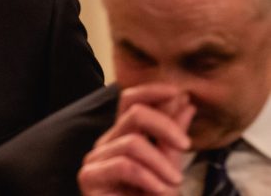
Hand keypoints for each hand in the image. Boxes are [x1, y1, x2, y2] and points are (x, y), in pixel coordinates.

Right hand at [78, 83, 195, 194]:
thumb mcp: (169, 166)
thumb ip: (173, 136)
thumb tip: (186, 101)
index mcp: (123, 136)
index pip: (131, 99)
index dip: (153, 90)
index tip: (181, 93)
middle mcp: (107, 142)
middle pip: (134, 113)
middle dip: (165, 125)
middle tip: (186, 146)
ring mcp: (95, 158)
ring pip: (132, 142)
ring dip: (161, 164)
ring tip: (174, 184)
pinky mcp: (89, 177)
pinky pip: (123, 165)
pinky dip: (148, 178)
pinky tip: (160, 192)